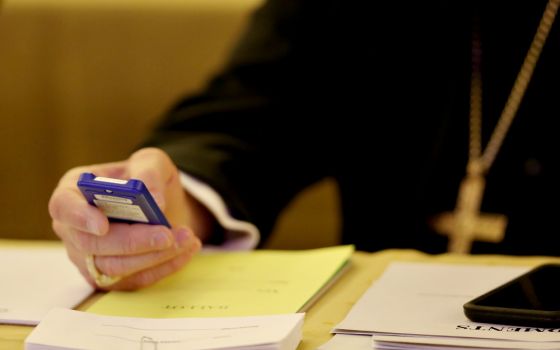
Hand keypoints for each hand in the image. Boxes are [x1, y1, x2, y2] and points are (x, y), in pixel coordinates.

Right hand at [48, 148, 212, 289]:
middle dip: (133, 242)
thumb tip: (154, 199)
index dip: (79, 217)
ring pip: (114, 267)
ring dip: (154, 256)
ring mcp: (88, 257)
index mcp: (74, 191)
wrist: (163, 206)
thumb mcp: (152, 162)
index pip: (63, 205)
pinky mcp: (110, 278)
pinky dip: (163, 268)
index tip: (102, 225)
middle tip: (167, 235)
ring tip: (186, 239)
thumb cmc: (147, 180)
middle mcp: (74, 228)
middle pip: (92, 244)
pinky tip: (186, 251)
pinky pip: (133, 281)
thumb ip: (149, 172)